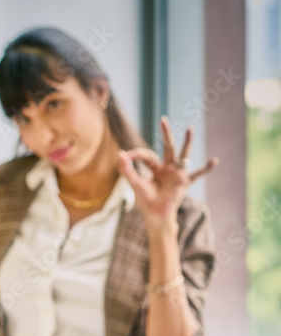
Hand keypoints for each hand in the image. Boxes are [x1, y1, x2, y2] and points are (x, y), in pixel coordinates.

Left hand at [118, 116, 218, 232]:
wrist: (155, 215)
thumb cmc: (145, 201)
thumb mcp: (134, 183)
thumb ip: (127, 169)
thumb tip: (120, 153)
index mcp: (155, 168)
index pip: (147, 155)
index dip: (137, 154)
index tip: (127, 156)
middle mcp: (167, 168)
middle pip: (167, 148)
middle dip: (165, 134)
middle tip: (163, 119)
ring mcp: (177, 174)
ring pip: (182, 155)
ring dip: (186, 142)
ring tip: (189, 128)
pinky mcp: (183, 182)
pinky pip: (197, 174)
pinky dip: (206, 169)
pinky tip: (215, 161)